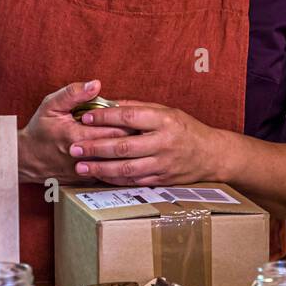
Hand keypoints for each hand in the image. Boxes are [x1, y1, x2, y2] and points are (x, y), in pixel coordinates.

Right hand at [17, 80, 134, 183]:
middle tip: (144, 127)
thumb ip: (74, 93)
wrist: (26, 159)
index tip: (136, 116)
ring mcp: (85, 171)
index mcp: (76, 136)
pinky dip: (119, 163)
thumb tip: (96, 84)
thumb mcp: (51, 105)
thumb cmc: (40, 129)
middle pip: (120, 147)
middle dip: (133, 136)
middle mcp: (83, 157)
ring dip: (128, 151)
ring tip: (138, 139)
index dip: (128, 122)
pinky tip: (125, 154)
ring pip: (117, 162)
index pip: (114, 130)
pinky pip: (110, 173)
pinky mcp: (86, 180)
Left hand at [70, 101, 227, 185]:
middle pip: (124, 146)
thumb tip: (110, 103)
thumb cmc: (186, 129)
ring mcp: (163, 163)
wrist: (212, 155)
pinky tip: (99, 176)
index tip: (85, 117)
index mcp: (164, 120)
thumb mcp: (167, 110)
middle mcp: (164, 142)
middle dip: (95, 147)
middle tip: (74, 146)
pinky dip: (114, 179)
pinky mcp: (162, 180)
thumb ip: (139, 107)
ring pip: (126, 168)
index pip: (130, 116)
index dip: (105, 117)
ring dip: (100, 168)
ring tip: (80, 165)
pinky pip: (133, 181)